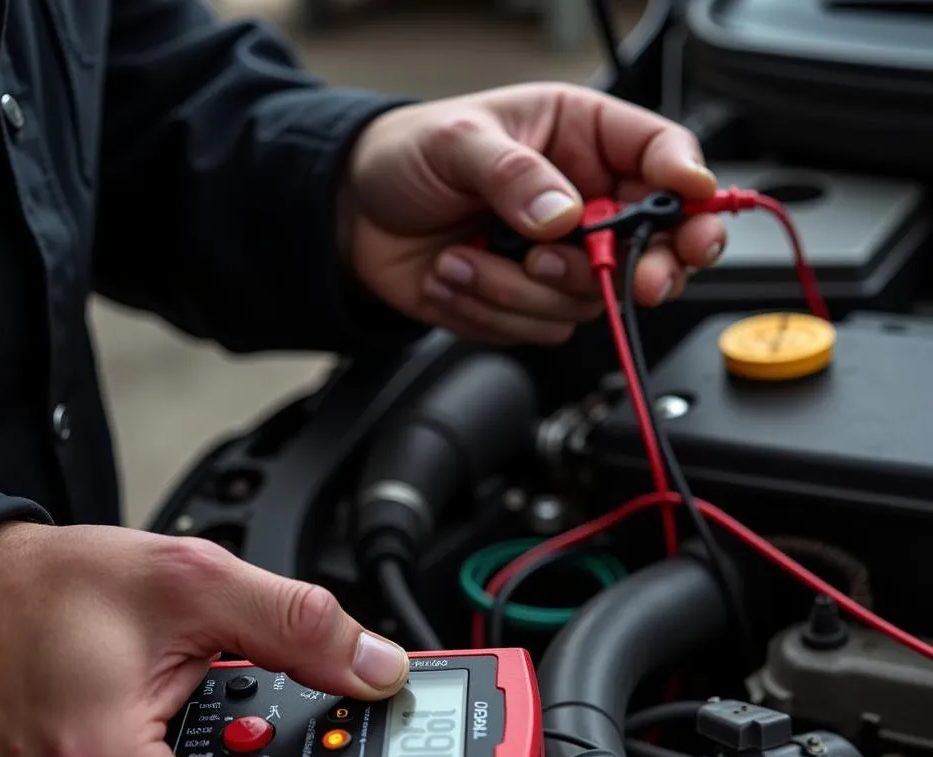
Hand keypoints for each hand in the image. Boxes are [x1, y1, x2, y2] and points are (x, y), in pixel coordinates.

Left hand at [344, 83, 725, 344]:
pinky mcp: (526, 303)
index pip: (661, 156)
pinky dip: (489, 310)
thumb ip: (514, 174)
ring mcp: (557, 259)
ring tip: (464, 255)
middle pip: (655, 247)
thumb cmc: (408, 156)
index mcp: (582, 140)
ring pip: (586, 300)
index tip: (691, 208)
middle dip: (647, 268)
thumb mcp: (458, 142)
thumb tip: (563, 216)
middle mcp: (583, 203)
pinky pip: (535, 328)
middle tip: (641, 281)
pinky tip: (453, 275)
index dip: (688, 186)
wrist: (354, 217)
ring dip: (520, 290)